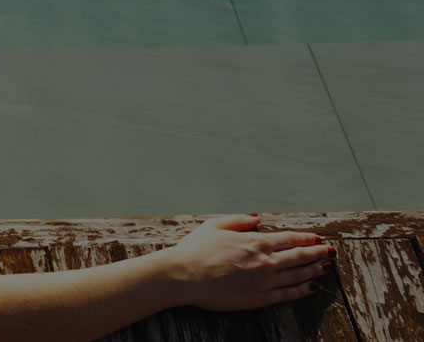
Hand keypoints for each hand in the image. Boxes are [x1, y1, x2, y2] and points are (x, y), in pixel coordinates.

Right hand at [159, 213, 333, 310]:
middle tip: (331, 252)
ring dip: (314, 269)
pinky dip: (303, 290)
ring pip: (298, 275)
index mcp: (256, 241)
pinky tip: (312, 287)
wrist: (184, 276)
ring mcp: (265, 281)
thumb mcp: (214, 225)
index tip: (318, 238)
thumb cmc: (195, 250)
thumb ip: (239, 220)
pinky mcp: (260, 298)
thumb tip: (258, 217)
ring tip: (326, 267)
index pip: (289, 238)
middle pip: (300, 256)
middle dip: (318, 253)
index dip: (306, 238)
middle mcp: (266, 260)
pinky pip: (288, 294)